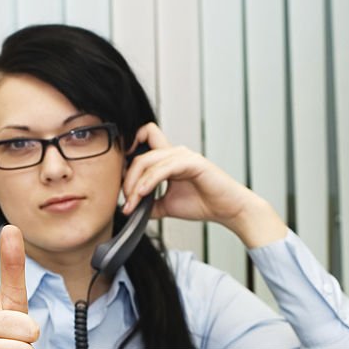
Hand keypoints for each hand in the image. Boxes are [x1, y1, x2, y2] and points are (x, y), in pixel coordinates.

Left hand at [120, 122, 287, 248]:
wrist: (228, 210)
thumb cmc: (203, 204)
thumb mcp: (168, 206)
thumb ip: (150, 204)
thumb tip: (131, 209)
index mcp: (169, 159)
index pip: (145, 138)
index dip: (129, 150)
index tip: (120, 177)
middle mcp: (175, 153)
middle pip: (140, 155)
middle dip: (127, 180)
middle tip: (126, 202)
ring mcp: (184, 156)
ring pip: (147, 161)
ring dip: (134, 184)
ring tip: (132, 203)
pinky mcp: (192, 163)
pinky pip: (162, 169)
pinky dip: (148, 182)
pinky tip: (142, 194)